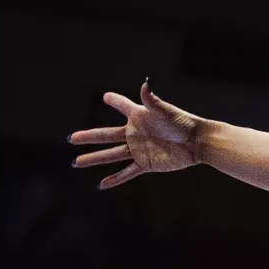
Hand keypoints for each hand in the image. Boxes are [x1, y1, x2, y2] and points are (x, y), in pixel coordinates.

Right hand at [67, 81, 207, 188]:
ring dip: (93, 158)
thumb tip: (145, 83)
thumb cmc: (183, 123)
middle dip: (88, 137)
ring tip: (76, 162)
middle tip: (71, 138)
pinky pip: (127, 172)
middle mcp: (134, 132)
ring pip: (111, 155)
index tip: (106, 97)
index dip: (114, 100)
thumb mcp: (165, 111)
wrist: (198, 143)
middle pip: (105, 135)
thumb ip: (151, 100)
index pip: (121, 105)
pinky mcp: (146, 164)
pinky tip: (101, 184)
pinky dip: (115, 179)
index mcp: (138, 116)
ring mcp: (139, 149)